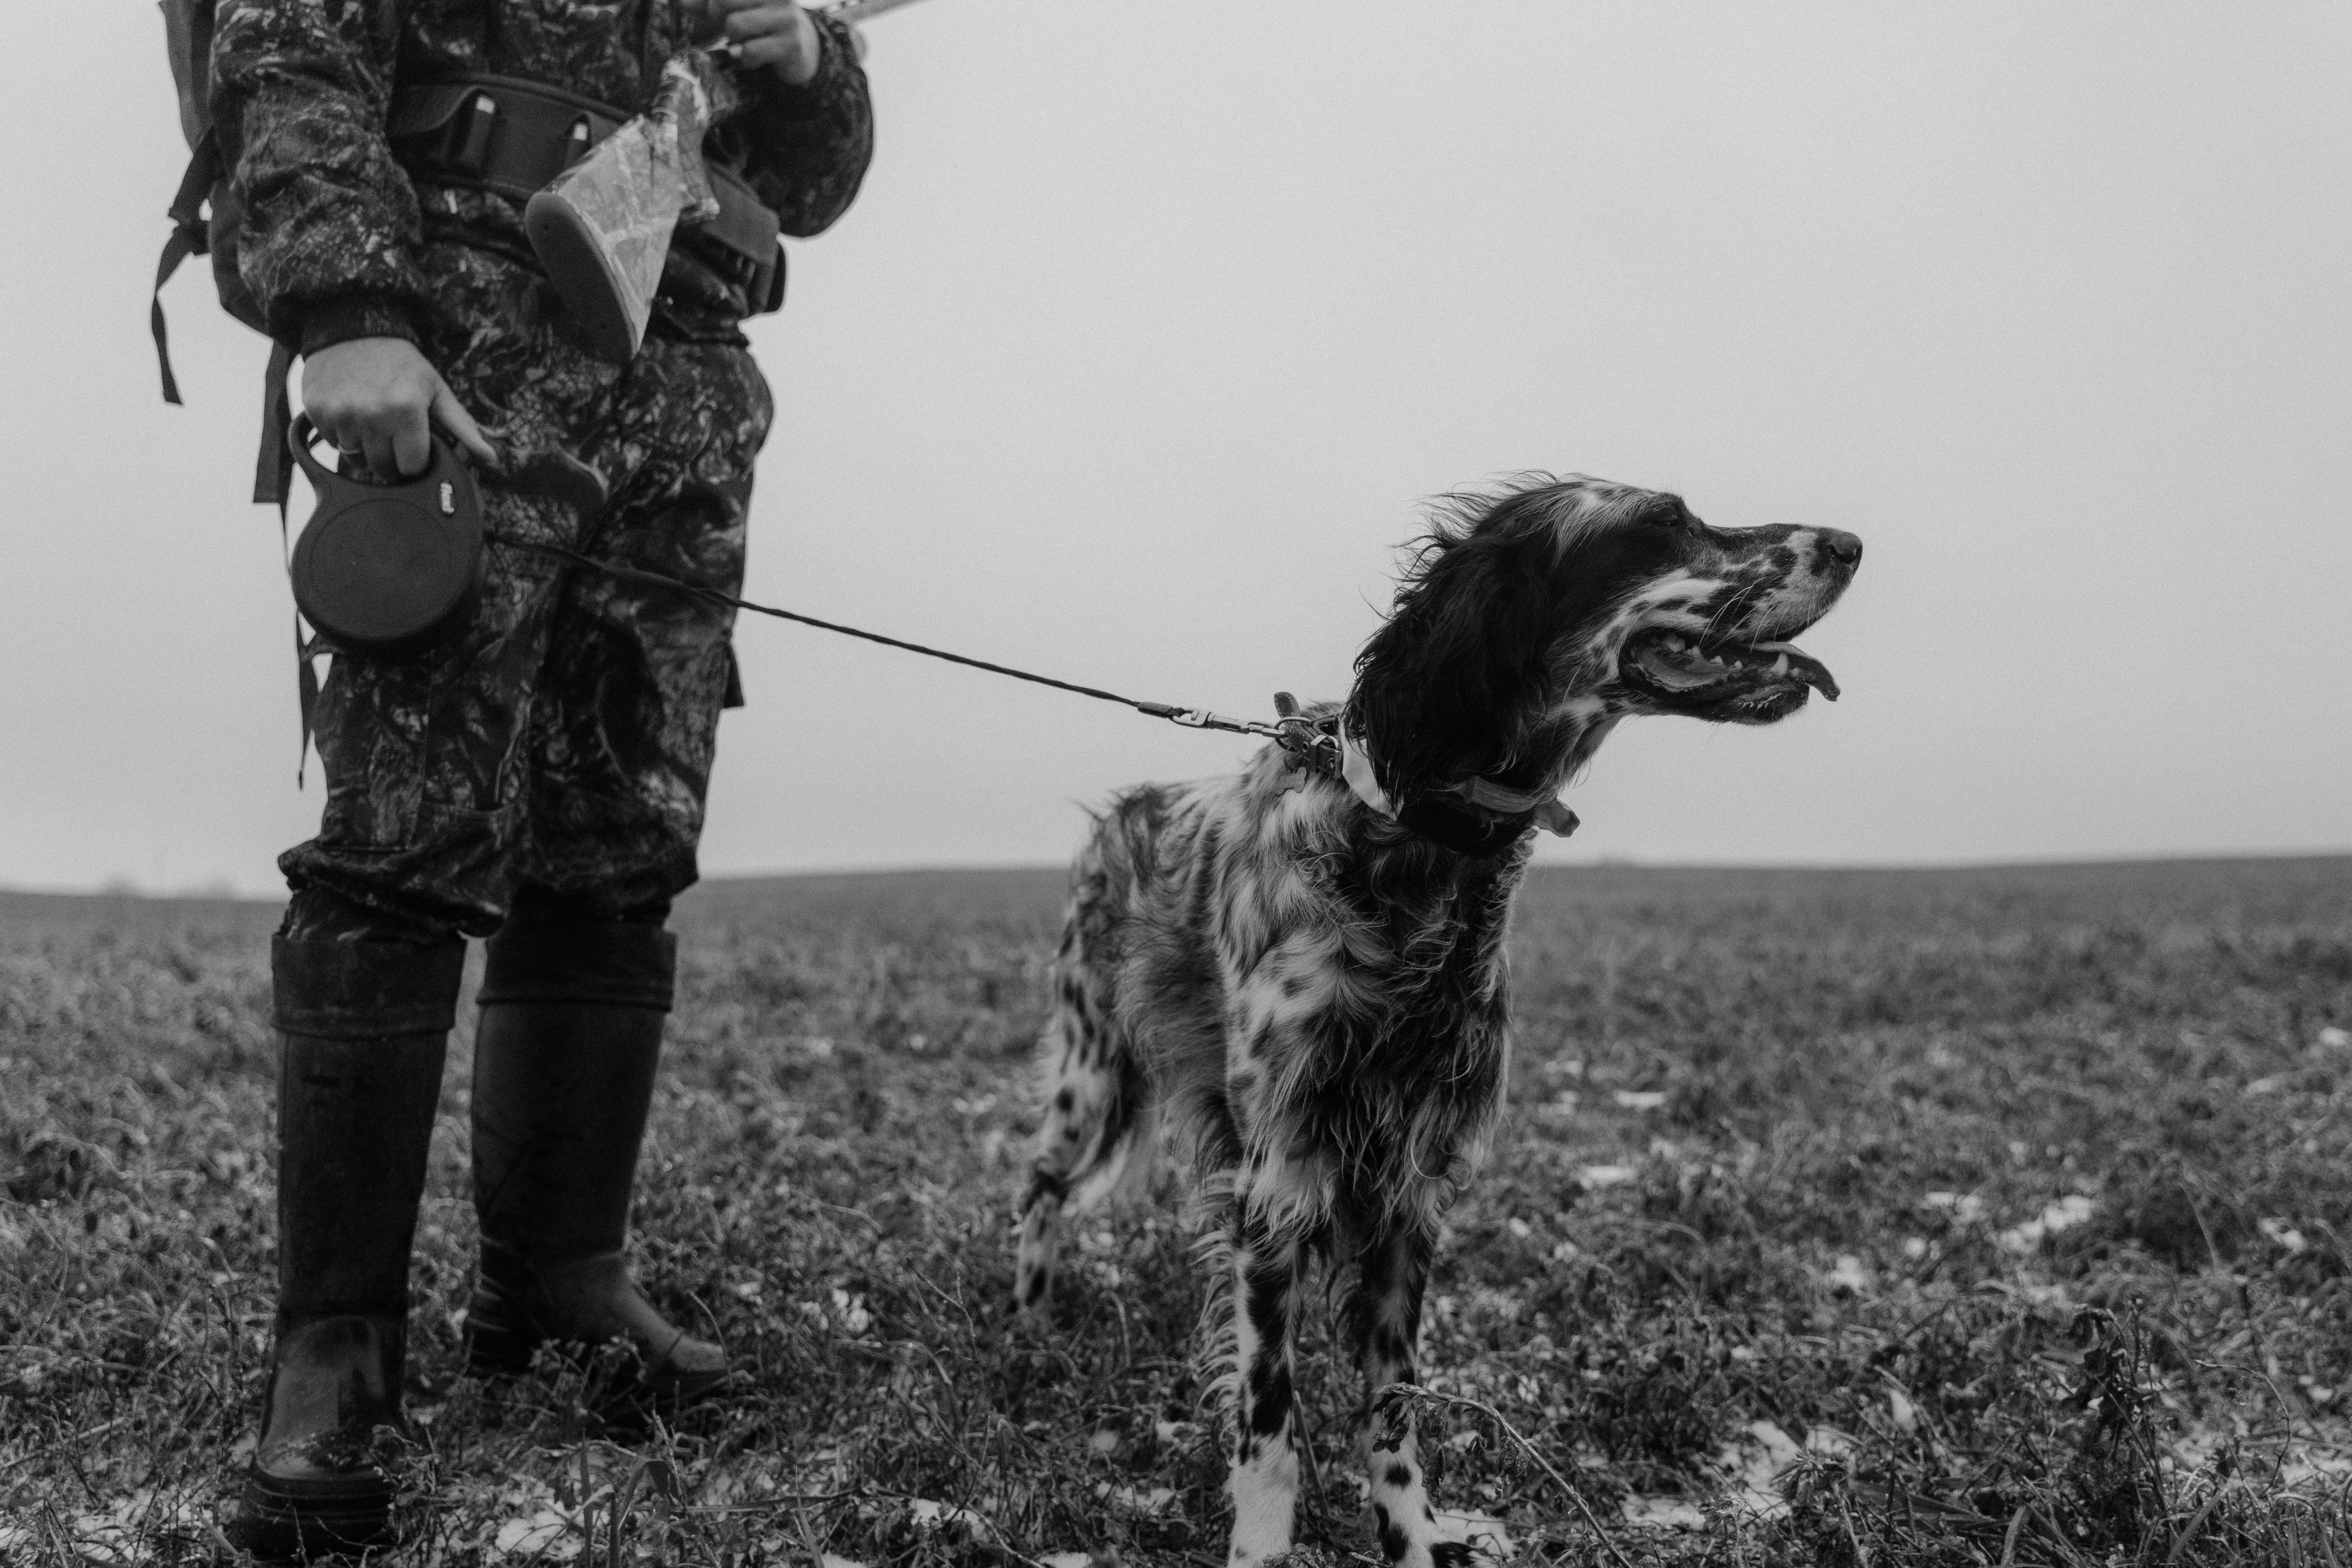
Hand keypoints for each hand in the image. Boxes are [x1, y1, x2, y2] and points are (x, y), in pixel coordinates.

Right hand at [301, 337, 495, 477]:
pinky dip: (341, 434)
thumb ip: (462, 427)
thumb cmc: (400, 363)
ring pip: (355, 459)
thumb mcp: (436, 390)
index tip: (413, 444)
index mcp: (406, 411)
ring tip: (370, 417)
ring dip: (364, 446)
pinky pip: (331, 443)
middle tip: (391, 430)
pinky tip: (349, 410)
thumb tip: (491, 459)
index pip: (412, 467)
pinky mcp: (316, 411)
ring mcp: (341, 414)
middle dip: (390, 456)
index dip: (414, 459)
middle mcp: (372, 415)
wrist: (351, 328)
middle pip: (383, 468)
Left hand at [707, 0, 823, 85]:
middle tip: (729, 27)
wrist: (806, 50)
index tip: (713, 10)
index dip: (709, 3)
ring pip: (735, 25)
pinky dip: (747, 59)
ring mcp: (786, 18)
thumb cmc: (765, 24)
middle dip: (717, 17)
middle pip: (722, 1)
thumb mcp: (739, 8)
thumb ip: (709, 5)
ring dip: (734, 40)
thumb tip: (680, 3)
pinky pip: (751, 52)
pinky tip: (756, 59)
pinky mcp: (791, 45)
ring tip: (745, 43)